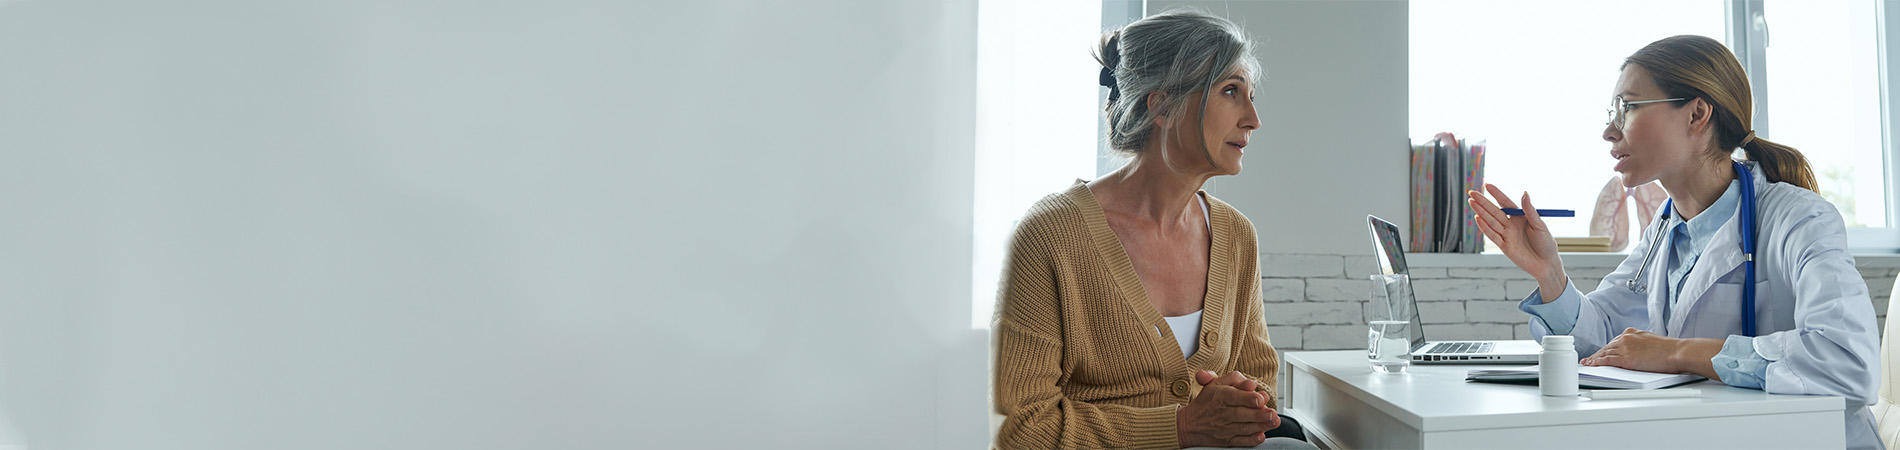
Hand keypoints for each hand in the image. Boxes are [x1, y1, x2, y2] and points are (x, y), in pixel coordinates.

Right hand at [1177, 371, 1276, 447]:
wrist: (1189, 425)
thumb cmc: (1207, 401)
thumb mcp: (1215, 384)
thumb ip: (1234, 379)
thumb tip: (1251, 383)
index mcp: (1219, 396)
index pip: (1234, 396)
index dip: (1247, 398)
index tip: (1260, 398)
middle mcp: (1221, 413)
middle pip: (1242, 414)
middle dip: (1258, 414)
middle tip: (1272, 413)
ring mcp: (1224, 428)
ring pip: (1244, 428)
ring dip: (1260, 426)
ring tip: (1273, 422)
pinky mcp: (1227, 440)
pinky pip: (1240, 441)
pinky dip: (1251, 440)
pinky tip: (1261, 436)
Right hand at [1468, 185, 1566, 299]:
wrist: (1546, 264)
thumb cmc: (1546, 243)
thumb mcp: (1540, 225)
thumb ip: (1530, 210)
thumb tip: (1524, 194)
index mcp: (1521, 217)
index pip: (1506, 203)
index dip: (1496, 194)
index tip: (1487, 185)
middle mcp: (1511, 224)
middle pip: (1495, 211)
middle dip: (1483, 202)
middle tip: (1472, 193)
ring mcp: (1506, 235)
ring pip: (1491, 221)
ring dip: (1481, 212)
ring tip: (1471, 202)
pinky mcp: (1504, 246)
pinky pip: (1493, 236)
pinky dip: (1485, 228)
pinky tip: (1477, 219)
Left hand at [1583, 328, 1724, 378]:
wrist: (1676, 352)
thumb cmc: (1669, 350)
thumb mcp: (1651, 341)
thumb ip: (1640, 344)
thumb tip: (1637, 352)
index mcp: (1632, 333)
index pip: (1614, 341)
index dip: (1605, 348)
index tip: (1600, 352)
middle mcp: (1625, 338)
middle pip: (1606, 347)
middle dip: (1597, 354)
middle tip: (1589, 359)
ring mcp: (1624, 347)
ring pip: (1604, 353)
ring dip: (1594, 359)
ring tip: (1587, 363)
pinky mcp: (1625, 358)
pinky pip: (1606, 360)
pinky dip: (1596, 362)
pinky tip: (1591, 365)